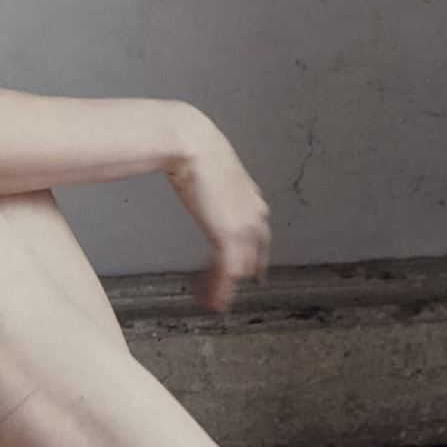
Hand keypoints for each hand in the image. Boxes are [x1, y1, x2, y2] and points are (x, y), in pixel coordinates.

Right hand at [163, 121, 270, 312]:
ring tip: (209, 300)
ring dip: (221, 287)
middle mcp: (254, 216)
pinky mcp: (229, 237)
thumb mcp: (209, 173)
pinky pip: (227, 274)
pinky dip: (220, 291)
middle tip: (219, 292)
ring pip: (238, 270)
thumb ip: (208, 186)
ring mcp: (245, 228)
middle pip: (251, 259)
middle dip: (234, 278)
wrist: (190, 143)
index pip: (256, 240)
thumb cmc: (192, 149)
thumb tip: (193, 183)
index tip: (240, 272)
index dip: (247, 259)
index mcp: (252, 201)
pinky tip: (213, 303)